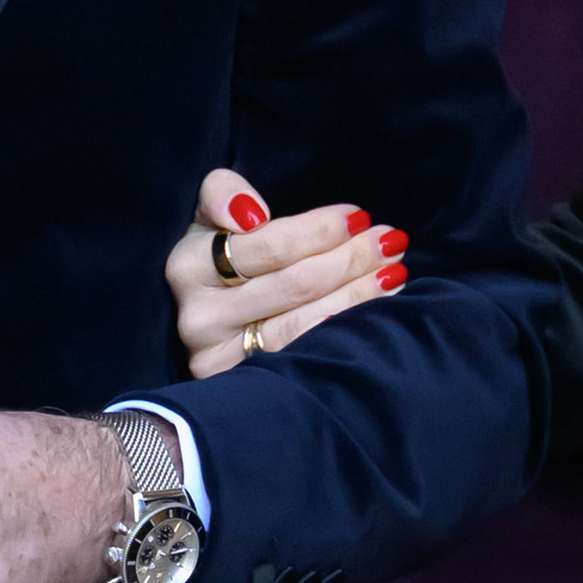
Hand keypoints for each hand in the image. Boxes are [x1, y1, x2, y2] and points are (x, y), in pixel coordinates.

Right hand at [166, 164, 403, 376]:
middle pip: (293, 284)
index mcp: (188, 266)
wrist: (217, 325)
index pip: (268, 244)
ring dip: (358, 294)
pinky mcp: (244, 388)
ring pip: (304, 323)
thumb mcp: (215, 221)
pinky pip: (306, 357)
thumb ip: (223, 194)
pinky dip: (346, 330)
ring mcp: (221, 360)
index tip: (358, 216)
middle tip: (391, 240)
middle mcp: (199, 318)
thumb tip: (251, 213)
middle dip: (350, 257)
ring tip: (394, 271)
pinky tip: (377, 313)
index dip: (318, 229)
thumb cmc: (227, 263)